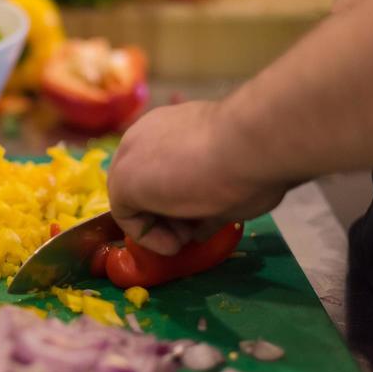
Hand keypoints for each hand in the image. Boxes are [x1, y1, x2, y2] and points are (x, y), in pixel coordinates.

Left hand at [108, 102, 288, 255]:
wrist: (249, 145)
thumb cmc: (250, 156)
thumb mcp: (231, 178)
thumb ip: (208, 199)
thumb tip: (201, 228)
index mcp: (173, 127)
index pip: (162, 166)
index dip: (180, 197)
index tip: (202, 216)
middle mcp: (147, 134)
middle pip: (145, 181)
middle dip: (167, 212)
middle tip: (193, 230)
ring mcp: (130, 153)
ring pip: (135, 197)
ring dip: (159, 225)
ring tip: (186, 238)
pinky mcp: (123, 179)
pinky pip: (126, 215)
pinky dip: (148, 236)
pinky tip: (174, 244)